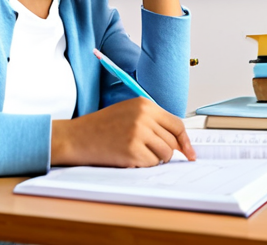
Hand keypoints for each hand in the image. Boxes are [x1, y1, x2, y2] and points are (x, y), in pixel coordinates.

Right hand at [51, 97, 196, 167]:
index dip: (185, 141)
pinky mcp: (132, 149)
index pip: (177, 124)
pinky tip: (127, 157)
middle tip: (148, 152)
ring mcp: (138, 133)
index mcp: (145, 104)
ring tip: (135, 152)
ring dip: (154, 158)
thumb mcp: (129, 113)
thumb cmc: (101, 127)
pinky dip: (143, 164)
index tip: (190, 153)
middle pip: (173, 141)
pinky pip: (151, 163)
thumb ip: (153, 122)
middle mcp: (144, 116)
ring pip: (165, 154)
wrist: (76, 137)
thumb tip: (178, 142)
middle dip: (165, 151)